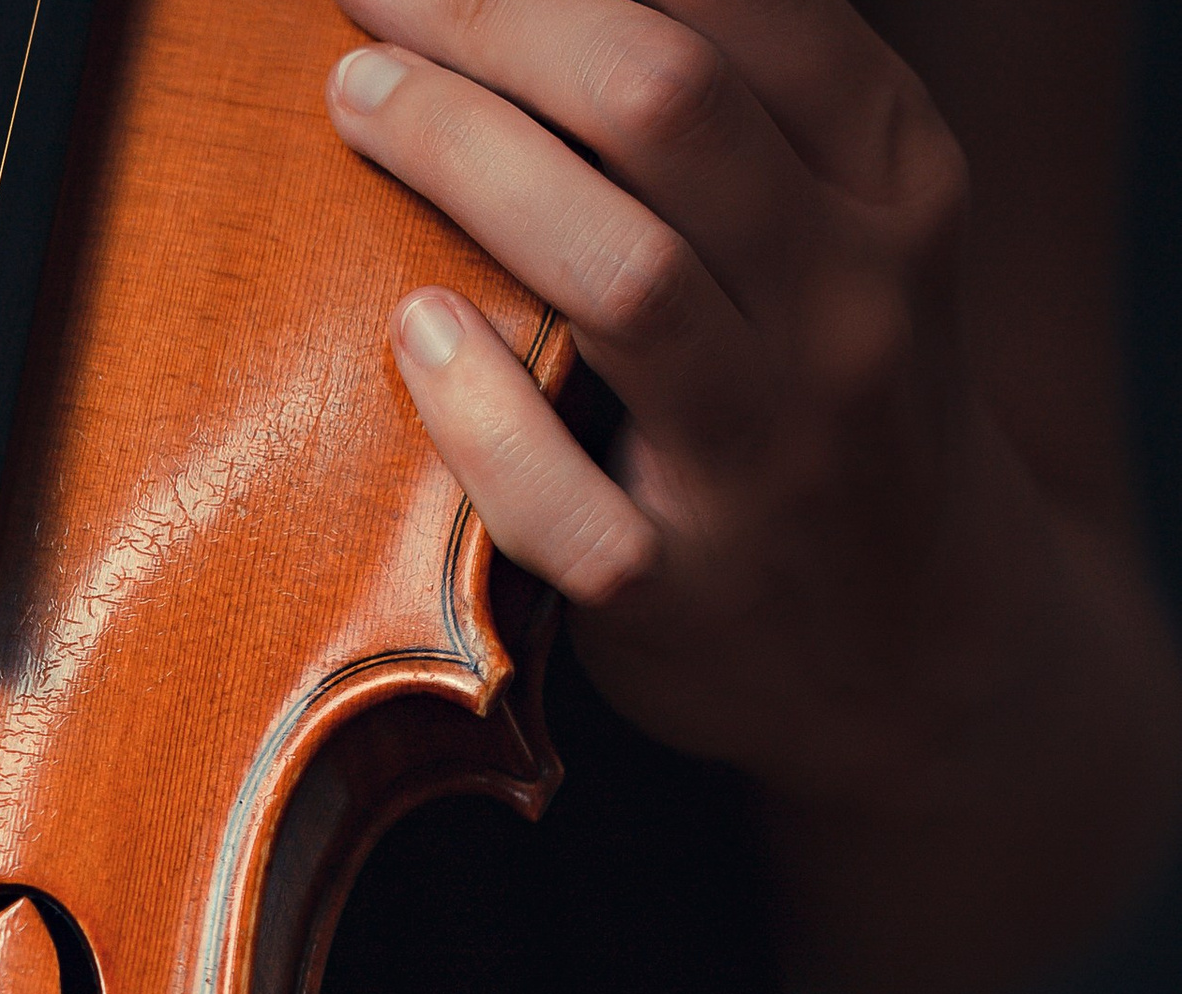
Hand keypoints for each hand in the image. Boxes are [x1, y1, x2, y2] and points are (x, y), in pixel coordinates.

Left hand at [327, 0, 1181, 993]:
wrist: (916, 644)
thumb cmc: (830, 400)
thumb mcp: (846, 227)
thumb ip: (748, 111)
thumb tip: (556, 12)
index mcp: (892, 180)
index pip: (739, 10)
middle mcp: (850, 302)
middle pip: (665, 106)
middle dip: (498, 26)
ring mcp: (771, 454)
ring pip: (623, 275)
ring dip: (470, 165)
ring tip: (362, 102)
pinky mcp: (682, 589)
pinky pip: (565, 502)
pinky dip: (479, 411)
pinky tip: (411, 332)